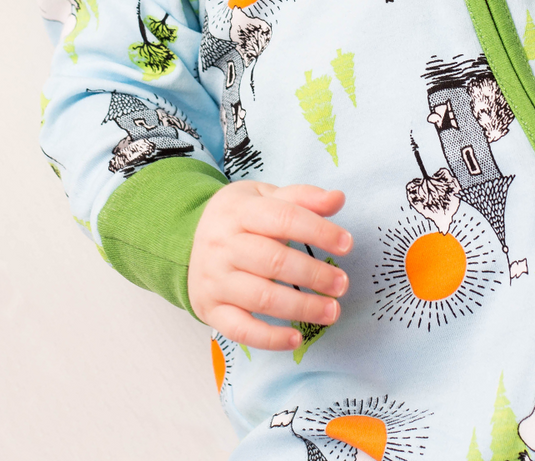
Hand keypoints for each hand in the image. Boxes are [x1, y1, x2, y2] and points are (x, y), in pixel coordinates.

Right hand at [187, 181, 351, 350]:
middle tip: (342, 284)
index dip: (319, 231)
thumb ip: (303, 197)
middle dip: (315, 275)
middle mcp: (223, 245)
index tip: (347, 244)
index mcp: (240, 211)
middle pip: (275, 261)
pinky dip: (270, 339)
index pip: (285, 218)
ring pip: (262, 298)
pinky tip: (296, 338)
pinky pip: (240, 330)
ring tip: (332, 311)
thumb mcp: (266, 196)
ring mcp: (214, 279)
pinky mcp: (209, 309)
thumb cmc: (240, 216)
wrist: (186, 237)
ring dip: (302, 307)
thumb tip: (338, 198)